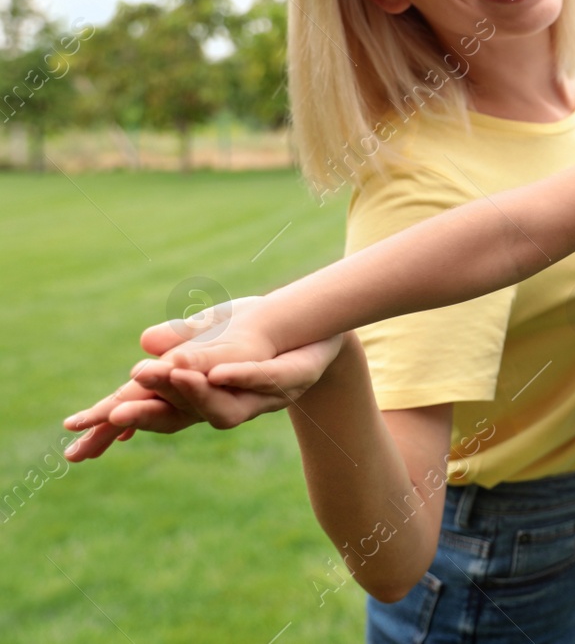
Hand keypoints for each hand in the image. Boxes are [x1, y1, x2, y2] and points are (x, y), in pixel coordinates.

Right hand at [62, 297, 345, 461]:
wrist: (319, 332)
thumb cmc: (259, 333)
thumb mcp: (214, 330)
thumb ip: (182, 341)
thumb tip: (144, 345)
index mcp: (195, 393)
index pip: (146, 411)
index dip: (110, 422)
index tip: (72, 427)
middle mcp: (221, 403)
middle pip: (175, 418)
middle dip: (144, 415)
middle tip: (110, 416)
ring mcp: (256, 397)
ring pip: (219, 407)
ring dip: (190, 394)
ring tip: (167, 375)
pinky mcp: (288, 379)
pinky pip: (263, 380)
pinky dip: (242, 376)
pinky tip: (222, 372)